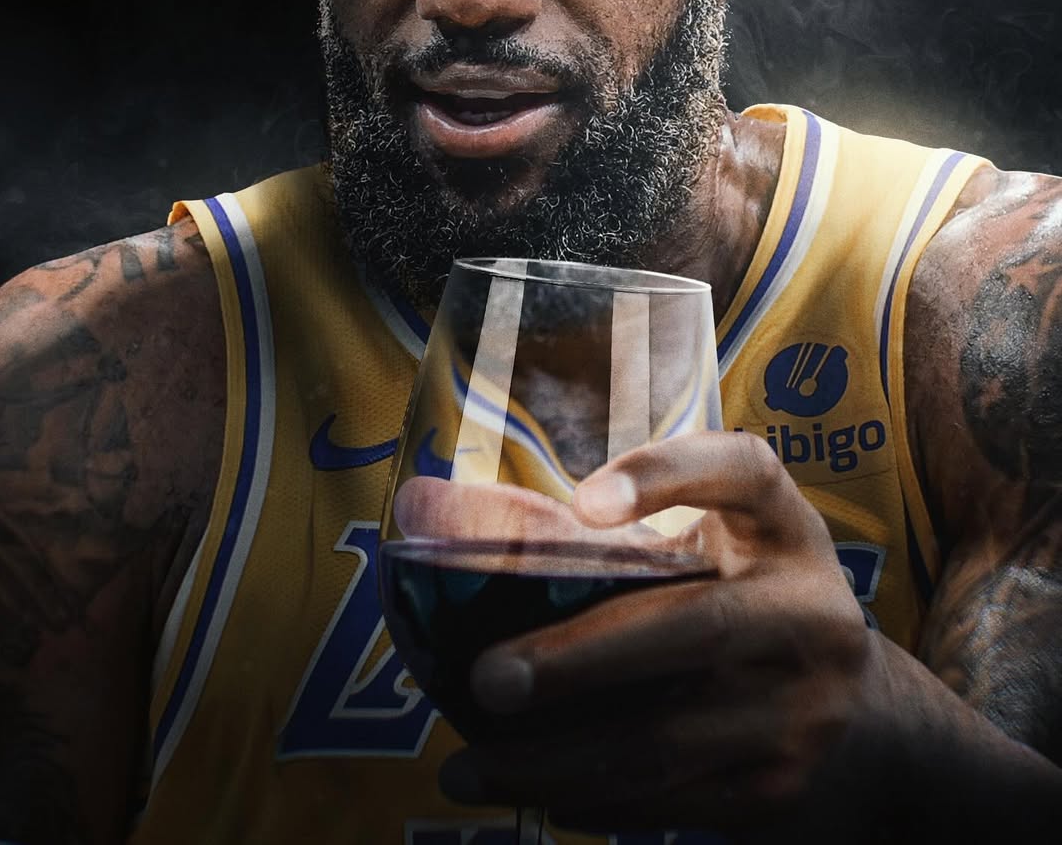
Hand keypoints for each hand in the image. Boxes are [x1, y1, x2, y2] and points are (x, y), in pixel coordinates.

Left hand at [439, 431, 874, 835]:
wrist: (853, 711)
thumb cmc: (730, 595)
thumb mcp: (691, 545)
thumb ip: (572, 528)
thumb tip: (419, 501)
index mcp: (779, 522)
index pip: (740, 471)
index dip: (667, 477)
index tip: (585, 501)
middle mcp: (808, 606)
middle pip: (694, 629)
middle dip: (580, 660)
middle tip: (486, 679)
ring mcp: (806, 705)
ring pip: (668, 740)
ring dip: (556, 758)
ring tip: (467, 764)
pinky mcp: (783, 784)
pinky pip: (673, 803)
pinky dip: (591, 801)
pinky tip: (530, 792)